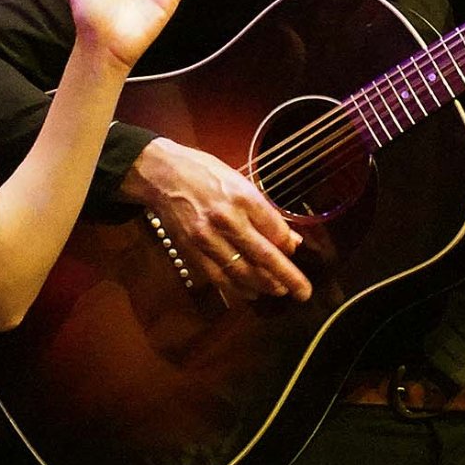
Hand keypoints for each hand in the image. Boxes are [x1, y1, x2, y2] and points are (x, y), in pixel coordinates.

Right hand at [121, 137, 311, 301]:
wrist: (161, 174)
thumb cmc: (203, 172)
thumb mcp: (238, 181)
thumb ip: (262, 210)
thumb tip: (288, 238)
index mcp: (242, 197)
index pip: (276, 231)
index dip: (289, 246)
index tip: (294, 250)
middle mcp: (226, 219)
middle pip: (265, 256)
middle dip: (288, 278)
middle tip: (303, 292)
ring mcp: (207, 237)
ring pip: (243, 271)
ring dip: (265, 285)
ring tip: (279, 290)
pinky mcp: (192, 250)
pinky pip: (219, 277)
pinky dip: (238, 288)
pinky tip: (251, 292)